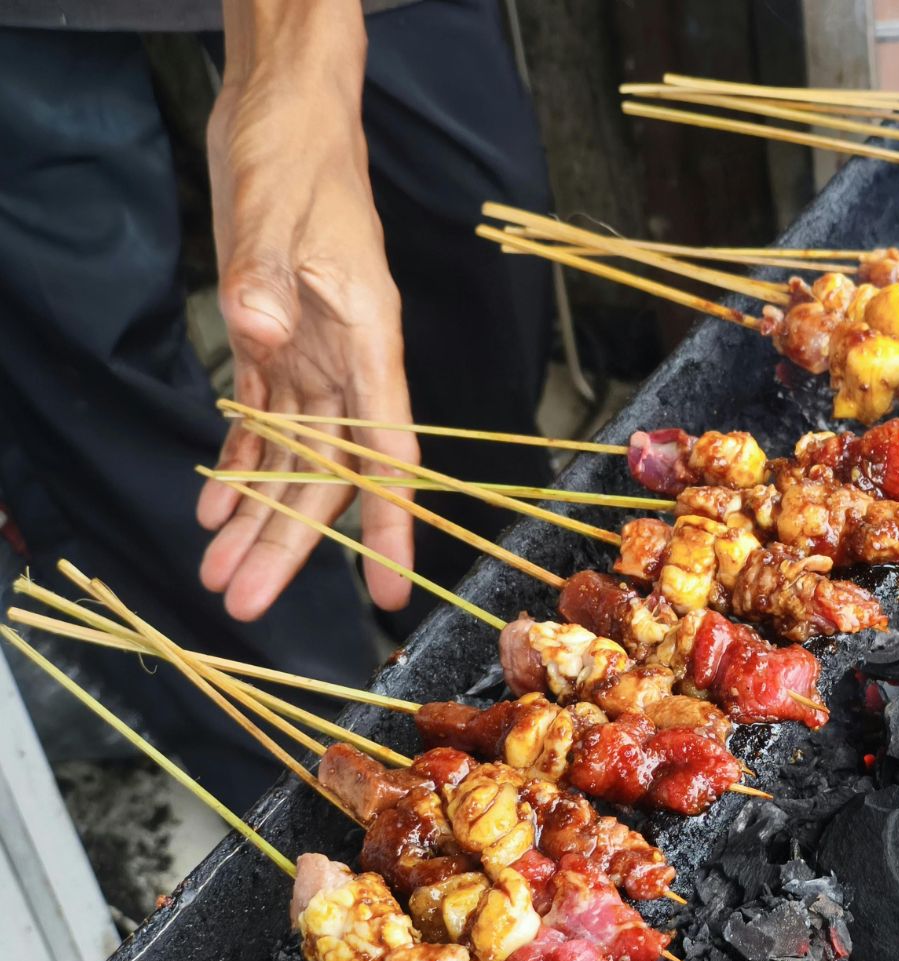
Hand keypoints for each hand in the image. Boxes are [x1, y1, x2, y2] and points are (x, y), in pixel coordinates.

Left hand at [197, 6, 418, 621]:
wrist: (283, 119)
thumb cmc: (298, 159)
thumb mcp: (279, 211)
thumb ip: (271, 277)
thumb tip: (260, 333)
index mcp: (367, 344)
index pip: (387, 452)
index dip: (385, 526)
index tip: (382, 590)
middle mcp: (347, 367)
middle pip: (326, 476)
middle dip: (288, 543)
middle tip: (244, 603)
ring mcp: (311, 362)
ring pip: (290, 462)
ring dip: (255, 520)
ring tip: (217, 575)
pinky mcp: (275, 349)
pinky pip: (260, 426)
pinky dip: (237, 468)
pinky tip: (212, 511)